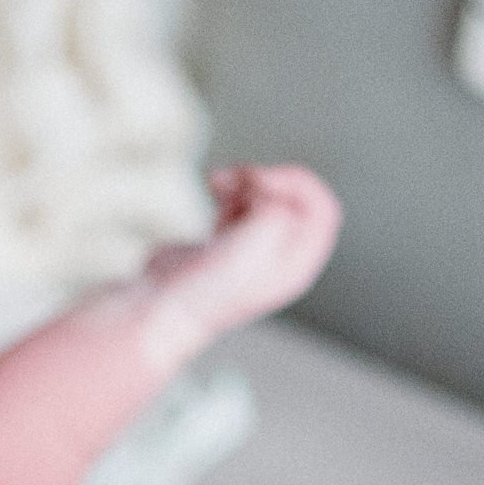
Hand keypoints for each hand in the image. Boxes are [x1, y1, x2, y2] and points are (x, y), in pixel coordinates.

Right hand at [140, 163, 341, 348]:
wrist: (161, 306)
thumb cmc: (204, 290)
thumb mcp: (251, 247)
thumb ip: (274, 213)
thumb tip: (270, 193)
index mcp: (296, 264)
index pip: (322, 209)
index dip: (297, 184)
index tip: (261, 181)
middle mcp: (280, 258)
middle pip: (297, 199)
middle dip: (268, 179)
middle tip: (240, 178)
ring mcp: (254, 249)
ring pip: (269, 196)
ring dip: (246, 179)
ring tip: (220, 181)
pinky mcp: (227, 241)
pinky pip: (243, 202)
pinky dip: (231, 187)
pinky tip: (214, 187)